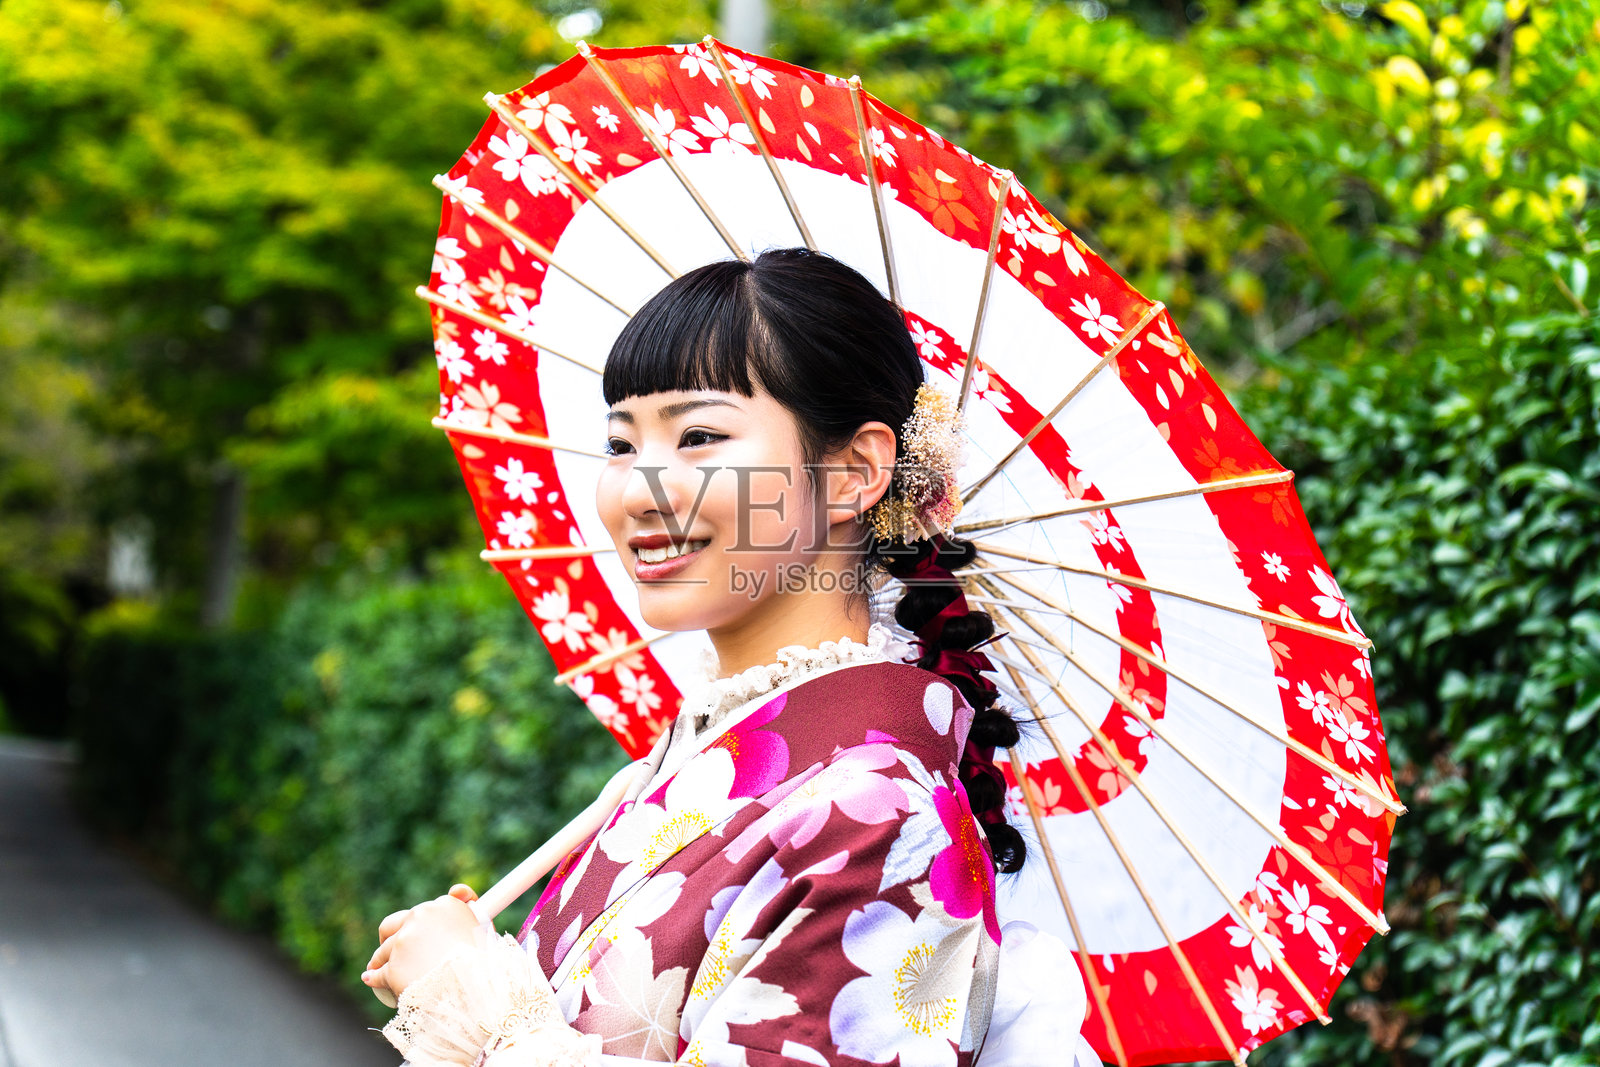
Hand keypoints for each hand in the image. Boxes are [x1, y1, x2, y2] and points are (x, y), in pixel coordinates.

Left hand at [363, 884, 480, 1002]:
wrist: (475, 991)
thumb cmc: (484, 963)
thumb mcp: (484, 928)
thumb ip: (468, 906)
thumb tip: (457, 890)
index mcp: (445, 905)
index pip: (423, 911)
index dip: (419, 923)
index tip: (416, 933)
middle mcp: (421, 916)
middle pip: (393, 925)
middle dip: (390, 938)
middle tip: (391, 951)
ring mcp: (404, 942)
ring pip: (384, 951)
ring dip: (379, 959)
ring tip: (377, 969)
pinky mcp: (393, 967)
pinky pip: (378, 974)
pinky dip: (374, 978)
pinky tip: (371, 980)